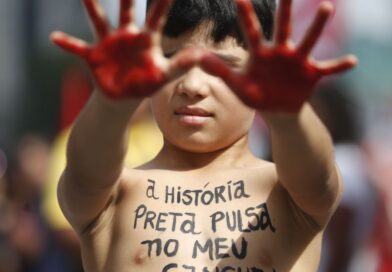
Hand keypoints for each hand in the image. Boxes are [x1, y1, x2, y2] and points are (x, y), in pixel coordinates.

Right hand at [50, 0, 201, 98]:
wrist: (124, 96)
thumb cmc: (146, 82)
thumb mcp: (165, 74)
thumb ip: (182, 64)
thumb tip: (203, 55)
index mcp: (146, 39)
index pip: (157, 15)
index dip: (163, 0)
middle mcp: (126, 35)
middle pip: (126, 9)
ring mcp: (108, 44)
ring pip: (98, 20)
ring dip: (91, 6)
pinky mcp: (93, 56)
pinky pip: (78, 48)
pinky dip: (67, 44)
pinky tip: (54, 37)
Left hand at [200, 0, 356, 112]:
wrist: (276, 110)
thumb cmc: (255, 94)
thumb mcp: (237, 84)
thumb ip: (220, 70)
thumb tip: (197, 57)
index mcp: (260, 53)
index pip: (251, 31)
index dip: (245, 15)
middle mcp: (281, 51)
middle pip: (283, 26)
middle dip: (285, 8)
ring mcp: (298, 61)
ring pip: (308, 40)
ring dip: (316, 25)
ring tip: (326, 7)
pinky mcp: (312, 74)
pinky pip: (328, 68)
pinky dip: (339, 66)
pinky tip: (352, 61)